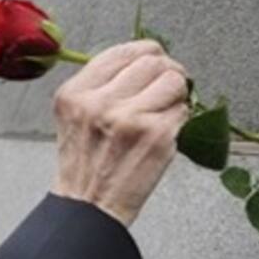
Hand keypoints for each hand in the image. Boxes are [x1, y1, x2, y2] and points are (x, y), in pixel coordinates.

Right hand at [51, 40, 188, 225]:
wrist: (88, 206)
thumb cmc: (85, 164)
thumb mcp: (75, 116)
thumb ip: (100, 86)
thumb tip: (144, 61)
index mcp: (74, 94)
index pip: (123, 51)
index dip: (145, 54)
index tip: (152, 64)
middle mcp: (99, 103)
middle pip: (152, 60)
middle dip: (165, 71)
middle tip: (165, 88)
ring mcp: (129, 118)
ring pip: (174, 79)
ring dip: (176, 93)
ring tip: (163, 111)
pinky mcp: (156, 135)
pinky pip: (184, 109)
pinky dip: (179, 119)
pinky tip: (162, 134)